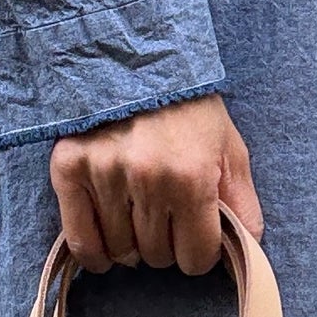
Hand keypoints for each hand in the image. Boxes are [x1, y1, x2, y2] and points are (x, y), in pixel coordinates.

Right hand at [49, 94, 264, 277]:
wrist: (136, 59)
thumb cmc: (189, 109)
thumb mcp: (230, 150)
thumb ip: (242, 203)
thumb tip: (247, 249)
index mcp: (192, 176)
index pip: (196, 257)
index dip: (199, 254)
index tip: (196, 240)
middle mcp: (147, 179)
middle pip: (157, 256)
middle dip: (167, 247)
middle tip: (167, 222)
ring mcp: (104, 175)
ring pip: (121, 251)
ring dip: (132, 247)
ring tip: (139, 223)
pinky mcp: (69, 169)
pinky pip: (80, 239)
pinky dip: (94, 254)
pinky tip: (105, 253)